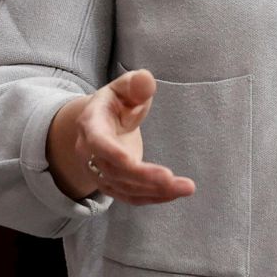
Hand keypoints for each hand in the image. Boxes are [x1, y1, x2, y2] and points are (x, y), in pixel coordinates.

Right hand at [46, 70, 195, 205]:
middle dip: (143, 177)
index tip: (130, 160)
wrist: (100, 124)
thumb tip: (146, 79)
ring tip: (186, 188)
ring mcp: (101, 172)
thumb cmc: (117, 102)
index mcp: (91, 125)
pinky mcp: (115, 184)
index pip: (98, 143)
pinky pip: (132, 196)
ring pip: (125, 188)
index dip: (111, 153)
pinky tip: (176, 193)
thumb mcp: (124, 87)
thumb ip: (136, 84)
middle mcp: (91, 154)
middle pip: (115, 171)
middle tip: (171, 178)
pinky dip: (154, 197)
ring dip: (154, 191)